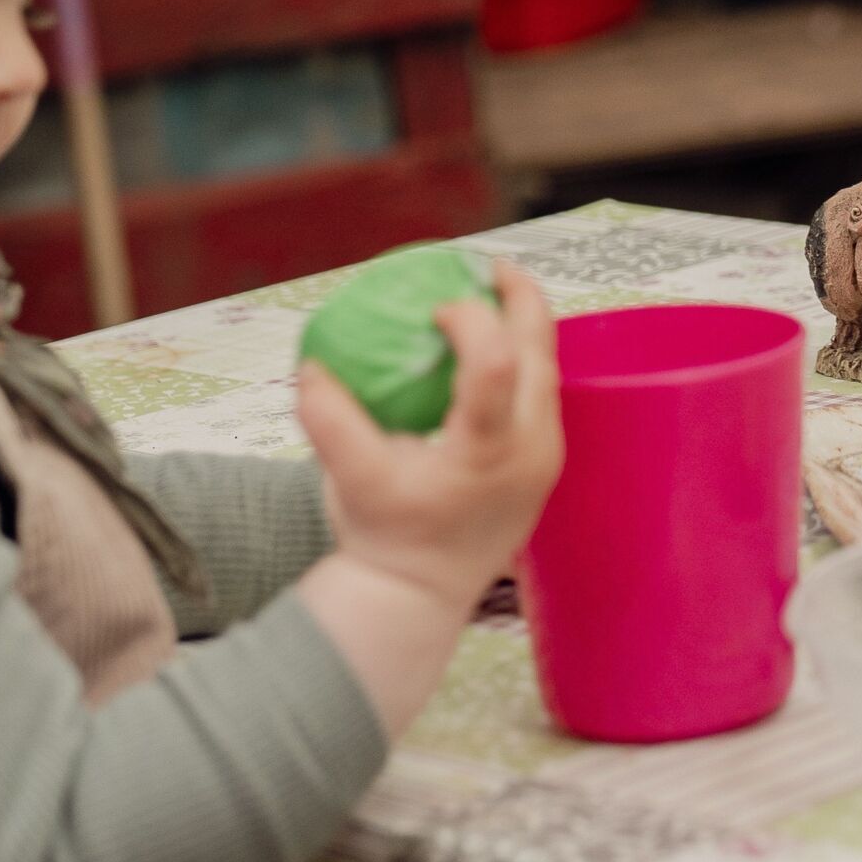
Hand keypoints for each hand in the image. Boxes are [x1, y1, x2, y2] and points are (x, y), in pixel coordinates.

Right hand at [295, 261, 561, 614]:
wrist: (418, 596)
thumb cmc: (384, 538)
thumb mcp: (348, 482)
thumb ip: (328, 421)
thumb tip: (311, 364)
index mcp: (488, 454)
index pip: (497, 365)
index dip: (473, 319)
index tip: (436, 308)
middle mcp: (531, 452)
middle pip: (542, 353)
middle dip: (519, 297)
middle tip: (485, 264)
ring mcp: (545, 457)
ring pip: (550, 369)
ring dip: (523, 325)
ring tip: (486, 292)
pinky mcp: (543, 461)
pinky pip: (541, 392)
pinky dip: (519, 358)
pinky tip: (483, 344)